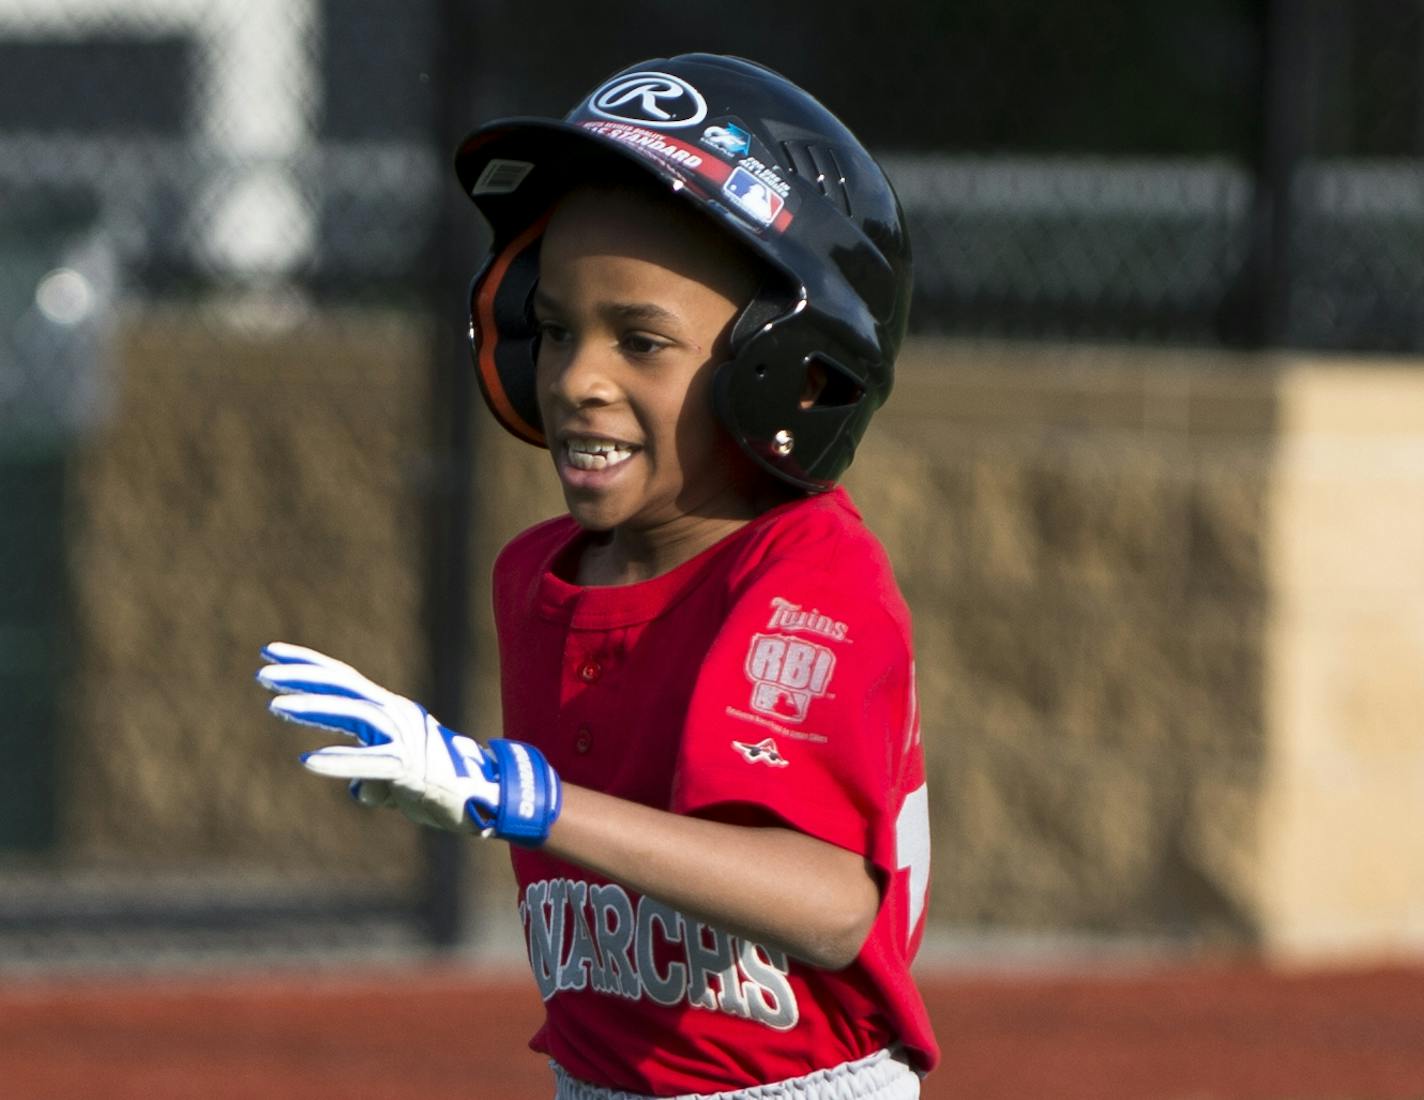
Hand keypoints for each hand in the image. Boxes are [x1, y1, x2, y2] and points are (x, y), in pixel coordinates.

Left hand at [255, 642, 560, 842]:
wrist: (487, 799)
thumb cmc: (442, 786)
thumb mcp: (399, 778)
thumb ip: (373, 776)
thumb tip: (358, 788)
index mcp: (392, 711)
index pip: (344, 679)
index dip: (308, 663)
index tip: (272, 652)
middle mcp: (397, 715)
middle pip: (344, 687)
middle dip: (302, 678)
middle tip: (262, 674)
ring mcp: (406, 737)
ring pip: (354, 713)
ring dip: (314, 708)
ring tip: (276, 706)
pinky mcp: (411, 766)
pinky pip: (370, 761)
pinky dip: (340, 760)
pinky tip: (309, 761)